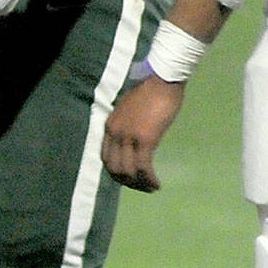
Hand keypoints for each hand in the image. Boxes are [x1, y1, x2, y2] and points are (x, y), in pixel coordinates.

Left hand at [100, 74, 184, 191]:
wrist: (161, 80)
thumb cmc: (149, 92)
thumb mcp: (128, 110)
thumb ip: (126, 125)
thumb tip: (133, 141)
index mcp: (109, 126)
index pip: (105, 157)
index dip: (115, 171)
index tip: (127, 178)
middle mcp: (115, 133)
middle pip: (114, 168)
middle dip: (127, 182)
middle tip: (140, 187)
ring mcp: (128, 137)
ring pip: (129, 171)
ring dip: (139, 184)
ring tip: (150, 187)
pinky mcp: (145, 139)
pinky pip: (144, 167)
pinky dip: (149, 179)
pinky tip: (156, 184)